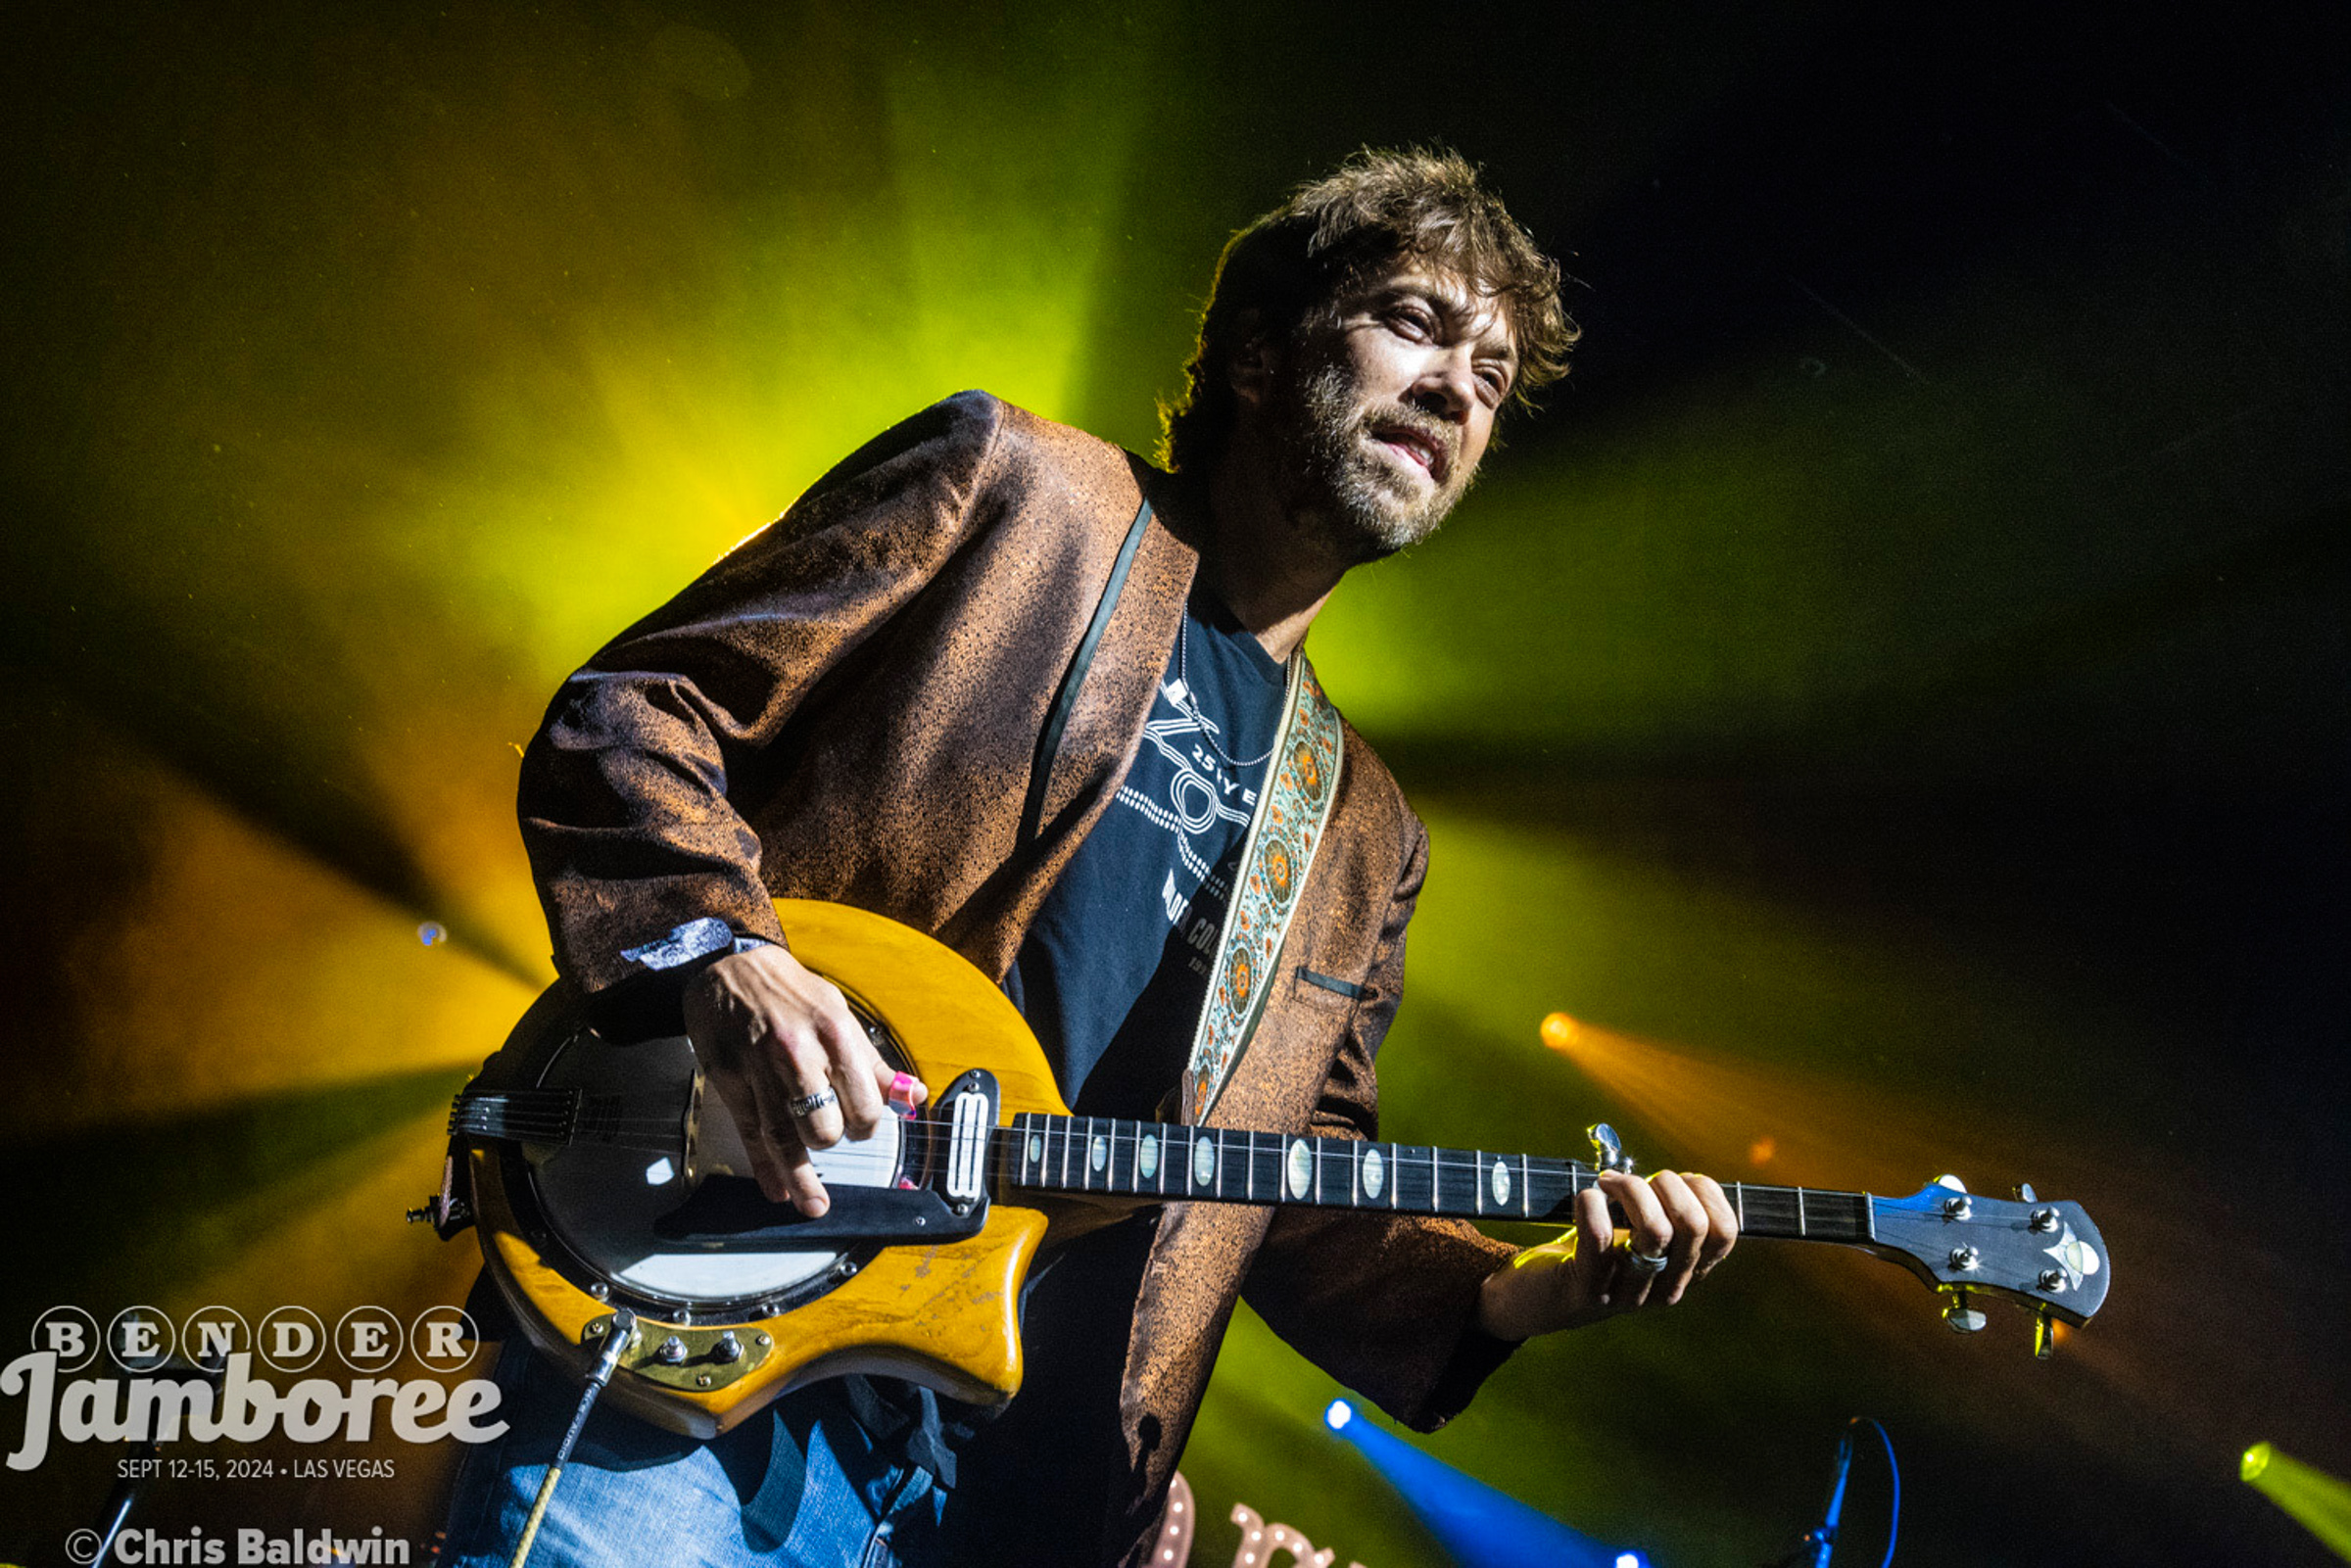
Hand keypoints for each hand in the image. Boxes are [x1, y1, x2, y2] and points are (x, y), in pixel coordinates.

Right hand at [681, 944, 924, 1215]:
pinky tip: (777, 1190)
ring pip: (785, 1139)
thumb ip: (874, 1063)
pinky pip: (751, 1134)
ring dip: (802, 1179)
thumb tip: (913, 1096)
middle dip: (835, 1140)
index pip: (864, 1102)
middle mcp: (797, 1053)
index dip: (868, 1123)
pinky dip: (765, 1168)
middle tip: (834, 1135)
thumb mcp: (840, 1015)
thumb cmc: (792, 994)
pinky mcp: (729, 1082)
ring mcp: (759, 1070)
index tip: (863, 1124)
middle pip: (825, 1126)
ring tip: (814, 1205)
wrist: (730, 967)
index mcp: (834, 1033)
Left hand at [1475, 1168, 1737, 1340]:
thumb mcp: (1635, 1236)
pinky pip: (1599, 1238)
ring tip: (1607, 1184)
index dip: (1705, 1192)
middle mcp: (1663, 1289)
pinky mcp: (1586, 1290)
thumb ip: (1663, 1213)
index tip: (1674, 1179)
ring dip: (1631, 1190)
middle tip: (1632, 1181)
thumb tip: (1683, 1179)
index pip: (1724, 1233)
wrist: (1533, 1301)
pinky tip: (1584, 1198)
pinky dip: (1592, 1203)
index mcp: (1684, 1273)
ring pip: (1655, 1230)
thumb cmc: (1589, 1254)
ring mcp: (1627, 1294)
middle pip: (1694, 1226)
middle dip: (1667, 1184)